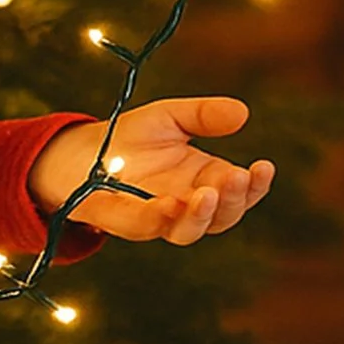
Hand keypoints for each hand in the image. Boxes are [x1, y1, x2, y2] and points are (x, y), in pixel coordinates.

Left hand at [27, 96, 274, 245]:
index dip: (254, 186)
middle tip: (238, 177)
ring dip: (200, 217)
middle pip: (220, 218)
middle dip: (233, 201)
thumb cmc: (131, 139)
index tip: (264, 166)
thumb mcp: (169, 117)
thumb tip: (243, 112)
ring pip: (187, 231)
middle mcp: (184, 204)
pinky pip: (143, 226)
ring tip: (207, 193)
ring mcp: (155, 217)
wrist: (79, 152)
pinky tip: (169, 202)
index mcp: (202, 179)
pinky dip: (157, 218)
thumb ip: (203, 115)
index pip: (237, 192)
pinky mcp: (122, 220)